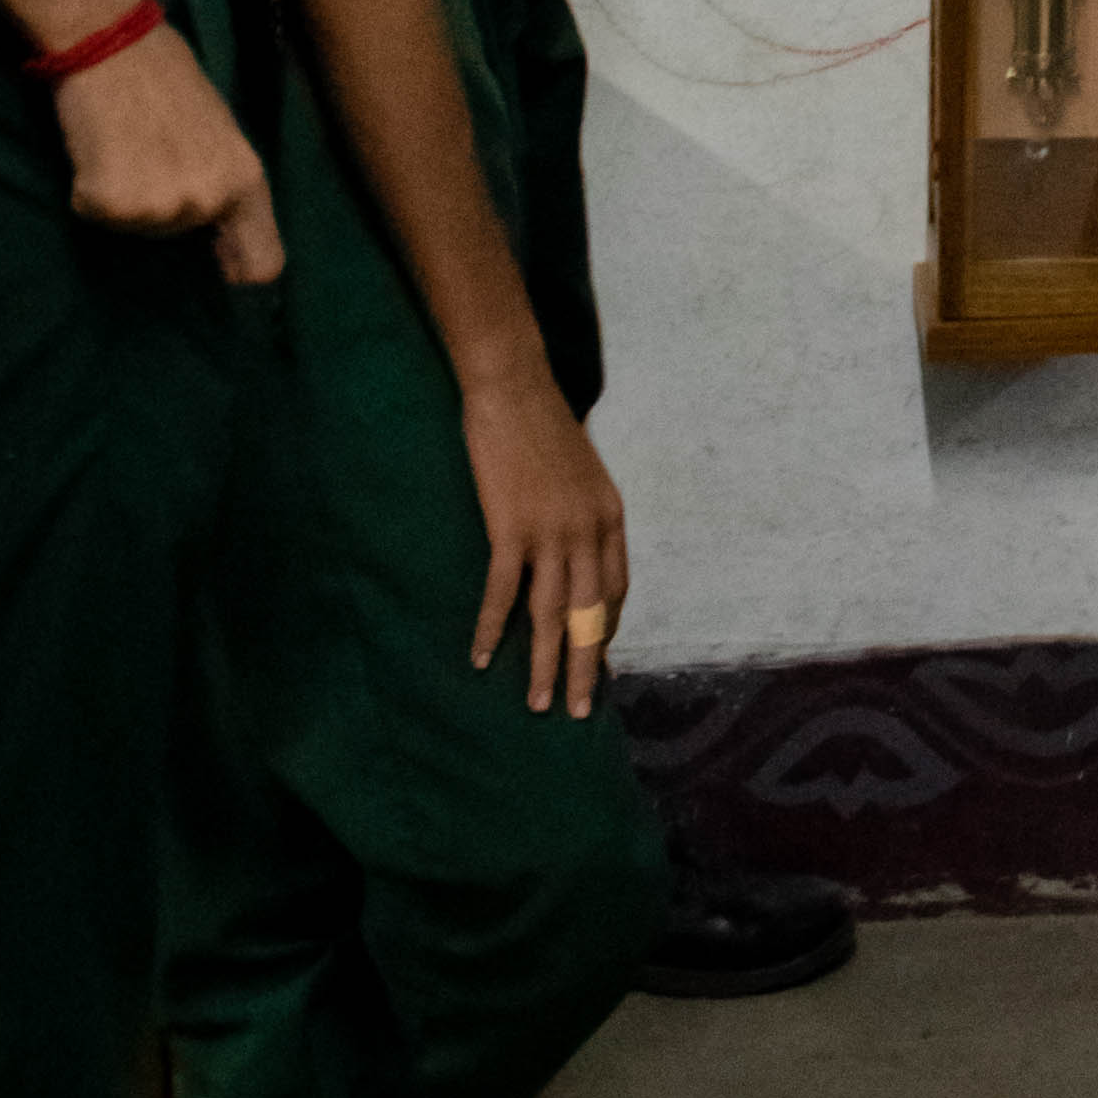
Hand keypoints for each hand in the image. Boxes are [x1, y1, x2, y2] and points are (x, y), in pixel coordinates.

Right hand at [53, 25, 284, 285]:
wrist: (113, 42)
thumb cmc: (167, 77)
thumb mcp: (220, 132)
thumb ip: (224, 182)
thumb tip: (224, 239)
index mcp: (246, 181)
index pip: (263, 264)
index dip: (239, 271)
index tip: (220, 267)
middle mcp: (208, 201)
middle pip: (178, 240)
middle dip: (162, 207)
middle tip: (149, 153)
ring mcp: (158, 207)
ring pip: (135, 227)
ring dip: (124, 197)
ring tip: (125, 144)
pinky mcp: (110, 203)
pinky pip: (96, 214)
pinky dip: (91, 190)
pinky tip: (99, 148)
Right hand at [462, 362, 630, 715]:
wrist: (514, 387)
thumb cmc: (544, 426)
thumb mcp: (582, 472)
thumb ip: (585, 513)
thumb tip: (575, 548)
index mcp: (610, 516)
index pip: (615, 590)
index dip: (605, 630)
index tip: (595, 661)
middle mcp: (588, 529)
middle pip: (589, 614)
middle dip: (585, 667)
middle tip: (580, 710)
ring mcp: (550, 530)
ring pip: (549, 614)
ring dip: (542, 664)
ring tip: (537, 703)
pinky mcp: (510, 528)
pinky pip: (502, 592)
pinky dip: (492, 628)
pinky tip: (481, 657)